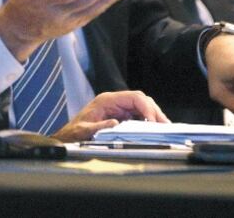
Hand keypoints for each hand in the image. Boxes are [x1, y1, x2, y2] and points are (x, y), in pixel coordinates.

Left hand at [50, 91, 168, 141]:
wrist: (69, 137)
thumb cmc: (74, 132)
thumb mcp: (83, 130)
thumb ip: (98, 127)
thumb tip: (115, 123)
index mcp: (107, 100)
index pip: (133, 97)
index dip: (146, 107)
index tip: (152, 121)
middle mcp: (115, 101)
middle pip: (141, 100)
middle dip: (154, 111)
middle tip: (165, 125)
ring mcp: (119, 108)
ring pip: (142, 106)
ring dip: (154, 116)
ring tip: (164, 127)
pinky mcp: (121, 116)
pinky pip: (138, 115)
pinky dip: (148, 121)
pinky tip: (155, 128)